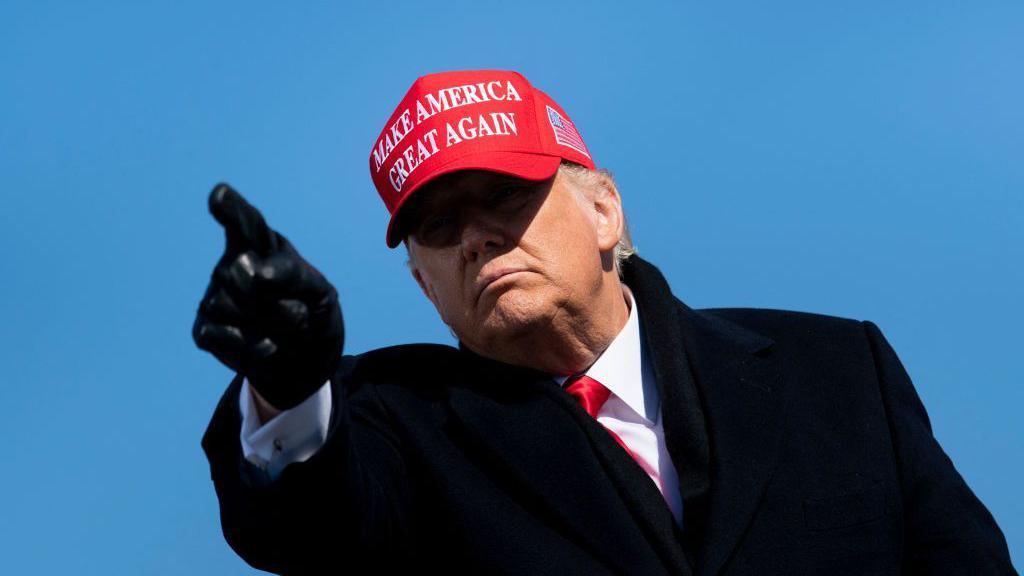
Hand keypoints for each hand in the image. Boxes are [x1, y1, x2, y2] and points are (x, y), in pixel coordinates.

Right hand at [193, 184, 343, 409]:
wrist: (305, 360)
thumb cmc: (313, 315)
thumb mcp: (322, 295)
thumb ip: (296, 277)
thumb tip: (255, 274)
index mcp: (264, 245)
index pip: (246, 222)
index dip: (232, 209)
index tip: (219, 194)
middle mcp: (233, 262)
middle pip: (243, 272)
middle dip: (276, 298)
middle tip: (299, 313)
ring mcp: (215, 294)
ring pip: (230, 305)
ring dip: (267, 324)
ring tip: (283, 329)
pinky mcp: (205, 328)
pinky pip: (221, 335)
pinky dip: (249, 345)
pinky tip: (266, 345)